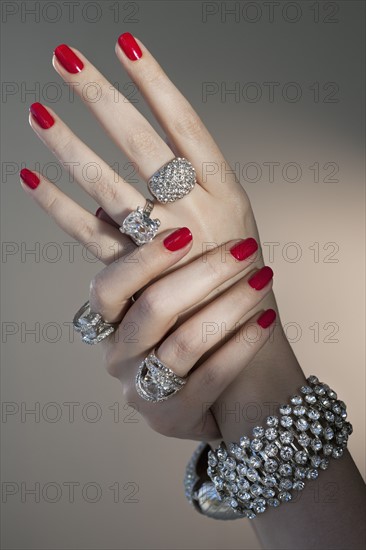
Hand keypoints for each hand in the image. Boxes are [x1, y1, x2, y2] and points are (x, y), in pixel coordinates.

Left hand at [21, 35, 259, 283]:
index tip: (125, 45)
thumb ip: (193, 185)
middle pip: (141, 144)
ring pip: (108, 185)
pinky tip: (28, 179)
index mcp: (225, 190)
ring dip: (69, 146)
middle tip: (65, 59)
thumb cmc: (238, 265)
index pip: (186, 124)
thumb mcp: (235, 216)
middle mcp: (194, 210)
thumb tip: (142, 165)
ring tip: (38, 113)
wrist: (242, 323)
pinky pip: (89, 235)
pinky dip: (57, 207)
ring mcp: (163, 242)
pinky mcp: (137, 271)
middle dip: (101, 97)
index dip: (155, 83)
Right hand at [83, 227, 273, 440]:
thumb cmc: (181, 335)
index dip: (144, 259)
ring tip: (263, 278)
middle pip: (154, 308)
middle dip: (205, 272)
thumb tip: (158, 211)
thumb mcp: (162, 303)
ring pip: (186, 342)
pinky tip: (267, 319)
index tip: (187, 233)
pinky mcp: (172, 417)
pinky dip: (243, 344)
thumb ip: (157, 264)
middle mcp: (118, 357)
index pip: (108, 288)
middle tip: (244, 248)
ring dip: (231, 304)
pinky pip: (212, 377)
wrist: (198, 401)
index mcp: (107, 324)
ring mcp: (142, 392)